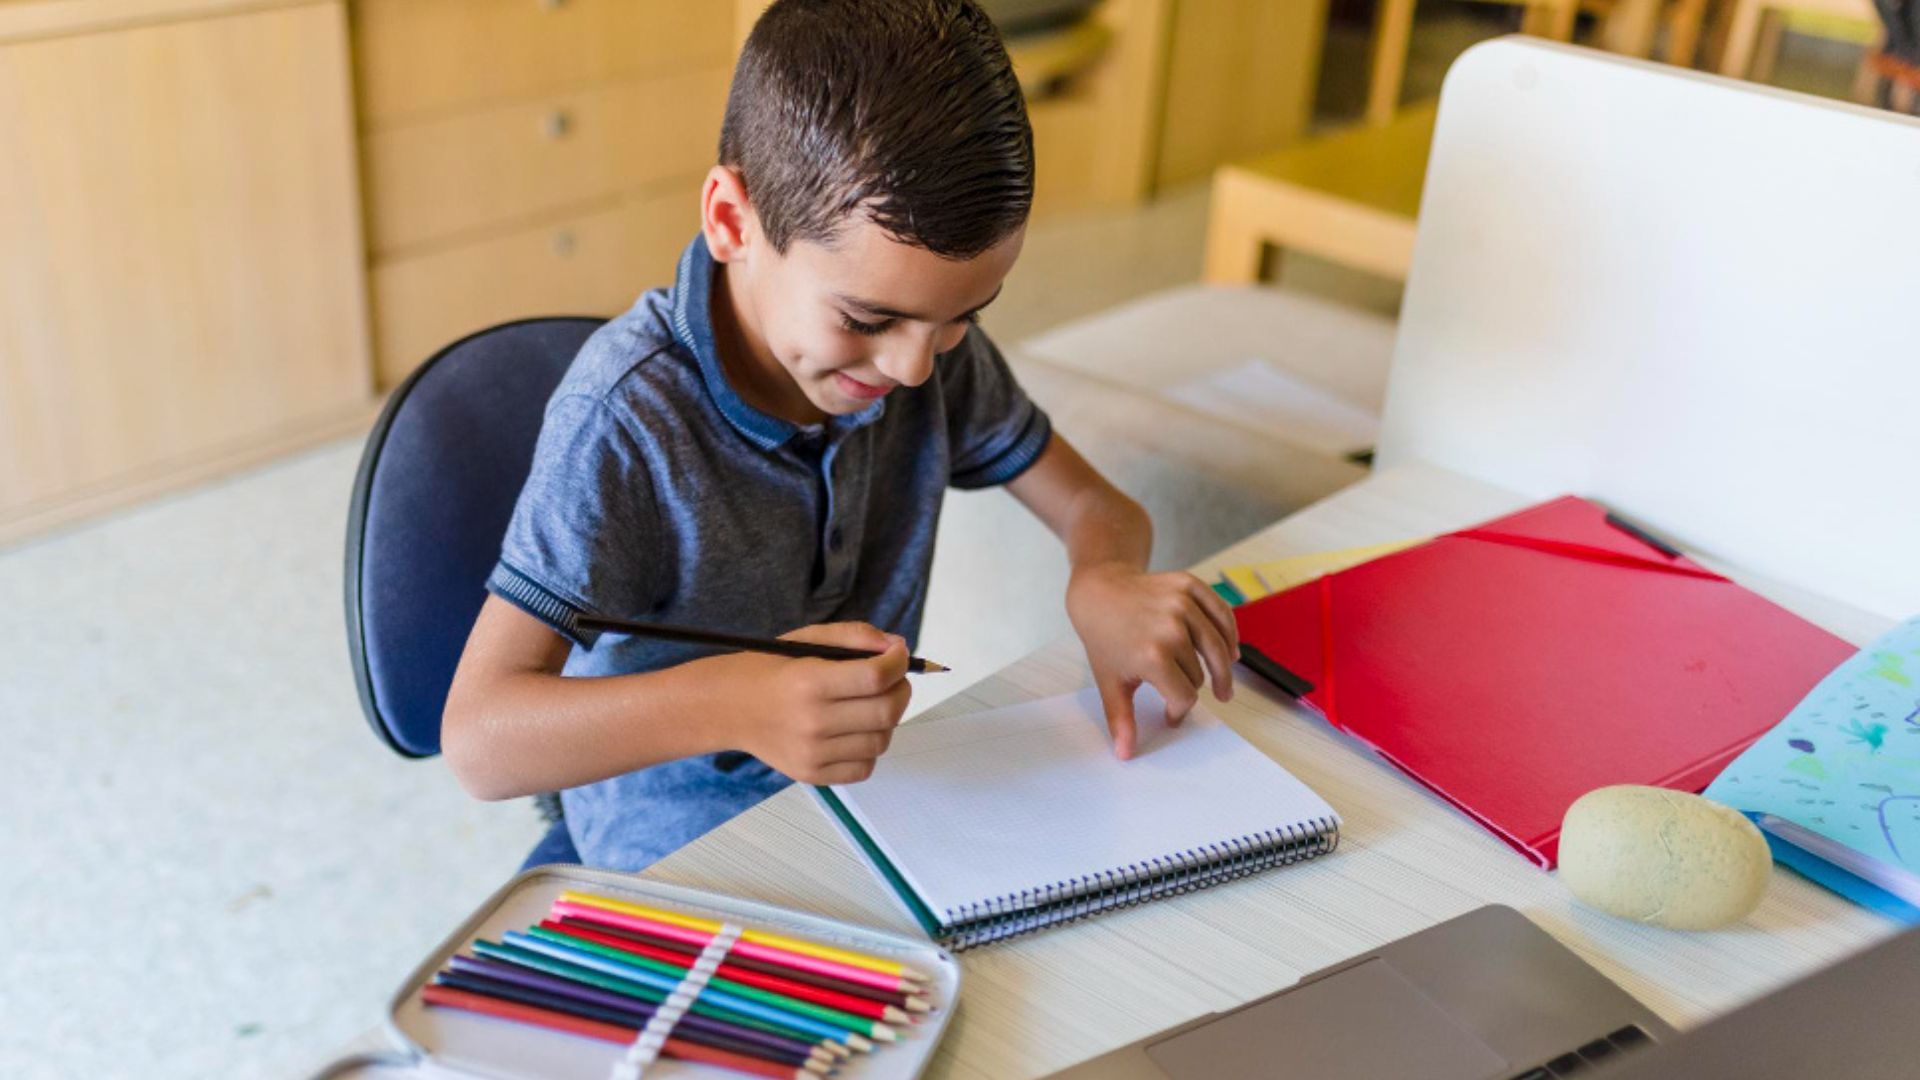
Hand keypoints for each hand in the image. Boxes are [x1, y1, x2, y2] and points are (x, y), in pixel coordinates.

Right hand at [712, 622, 911, 784]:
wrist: (729, 707)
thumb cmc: (770, 670)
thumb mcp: (807, 639)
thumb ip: (854, 636)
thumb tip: (897, 646)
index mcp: (809, 682)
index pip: (876, 677)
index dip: (898, 663)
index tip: (899, 654)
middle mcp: (811, 722)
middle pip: (886, 712)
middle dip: (901, 690)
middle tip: (894, 680)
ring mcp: (812, 753)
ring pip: (881, 741)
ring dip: (887, 720)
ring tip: (870, 704)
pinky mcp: (813, 774)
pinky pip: (865, 767)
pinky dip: (869, 748)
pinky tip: (855, 730)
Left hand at [1066, 562, 1239, 759]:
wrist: (1099, 590)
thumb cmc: (1104, 638)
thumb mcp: (1109, 680)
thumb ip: (1121, 718)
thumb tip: (1125, 754)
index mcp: (1152, 656)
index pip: (1184, 696)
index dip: (1179, 711)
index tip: (1171, 714)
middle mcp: (1172, 629)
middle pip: (1200, 674)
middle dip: (1192, 687)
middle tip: (1190, 695)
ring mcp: (1183, 604)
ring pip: (1218, 649)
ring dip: (1222, 668)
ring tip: (1224, 684)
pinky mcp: (1190, 586)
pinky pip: (1223, 615)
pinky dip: (1230, 634)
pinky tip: (1230, 651)